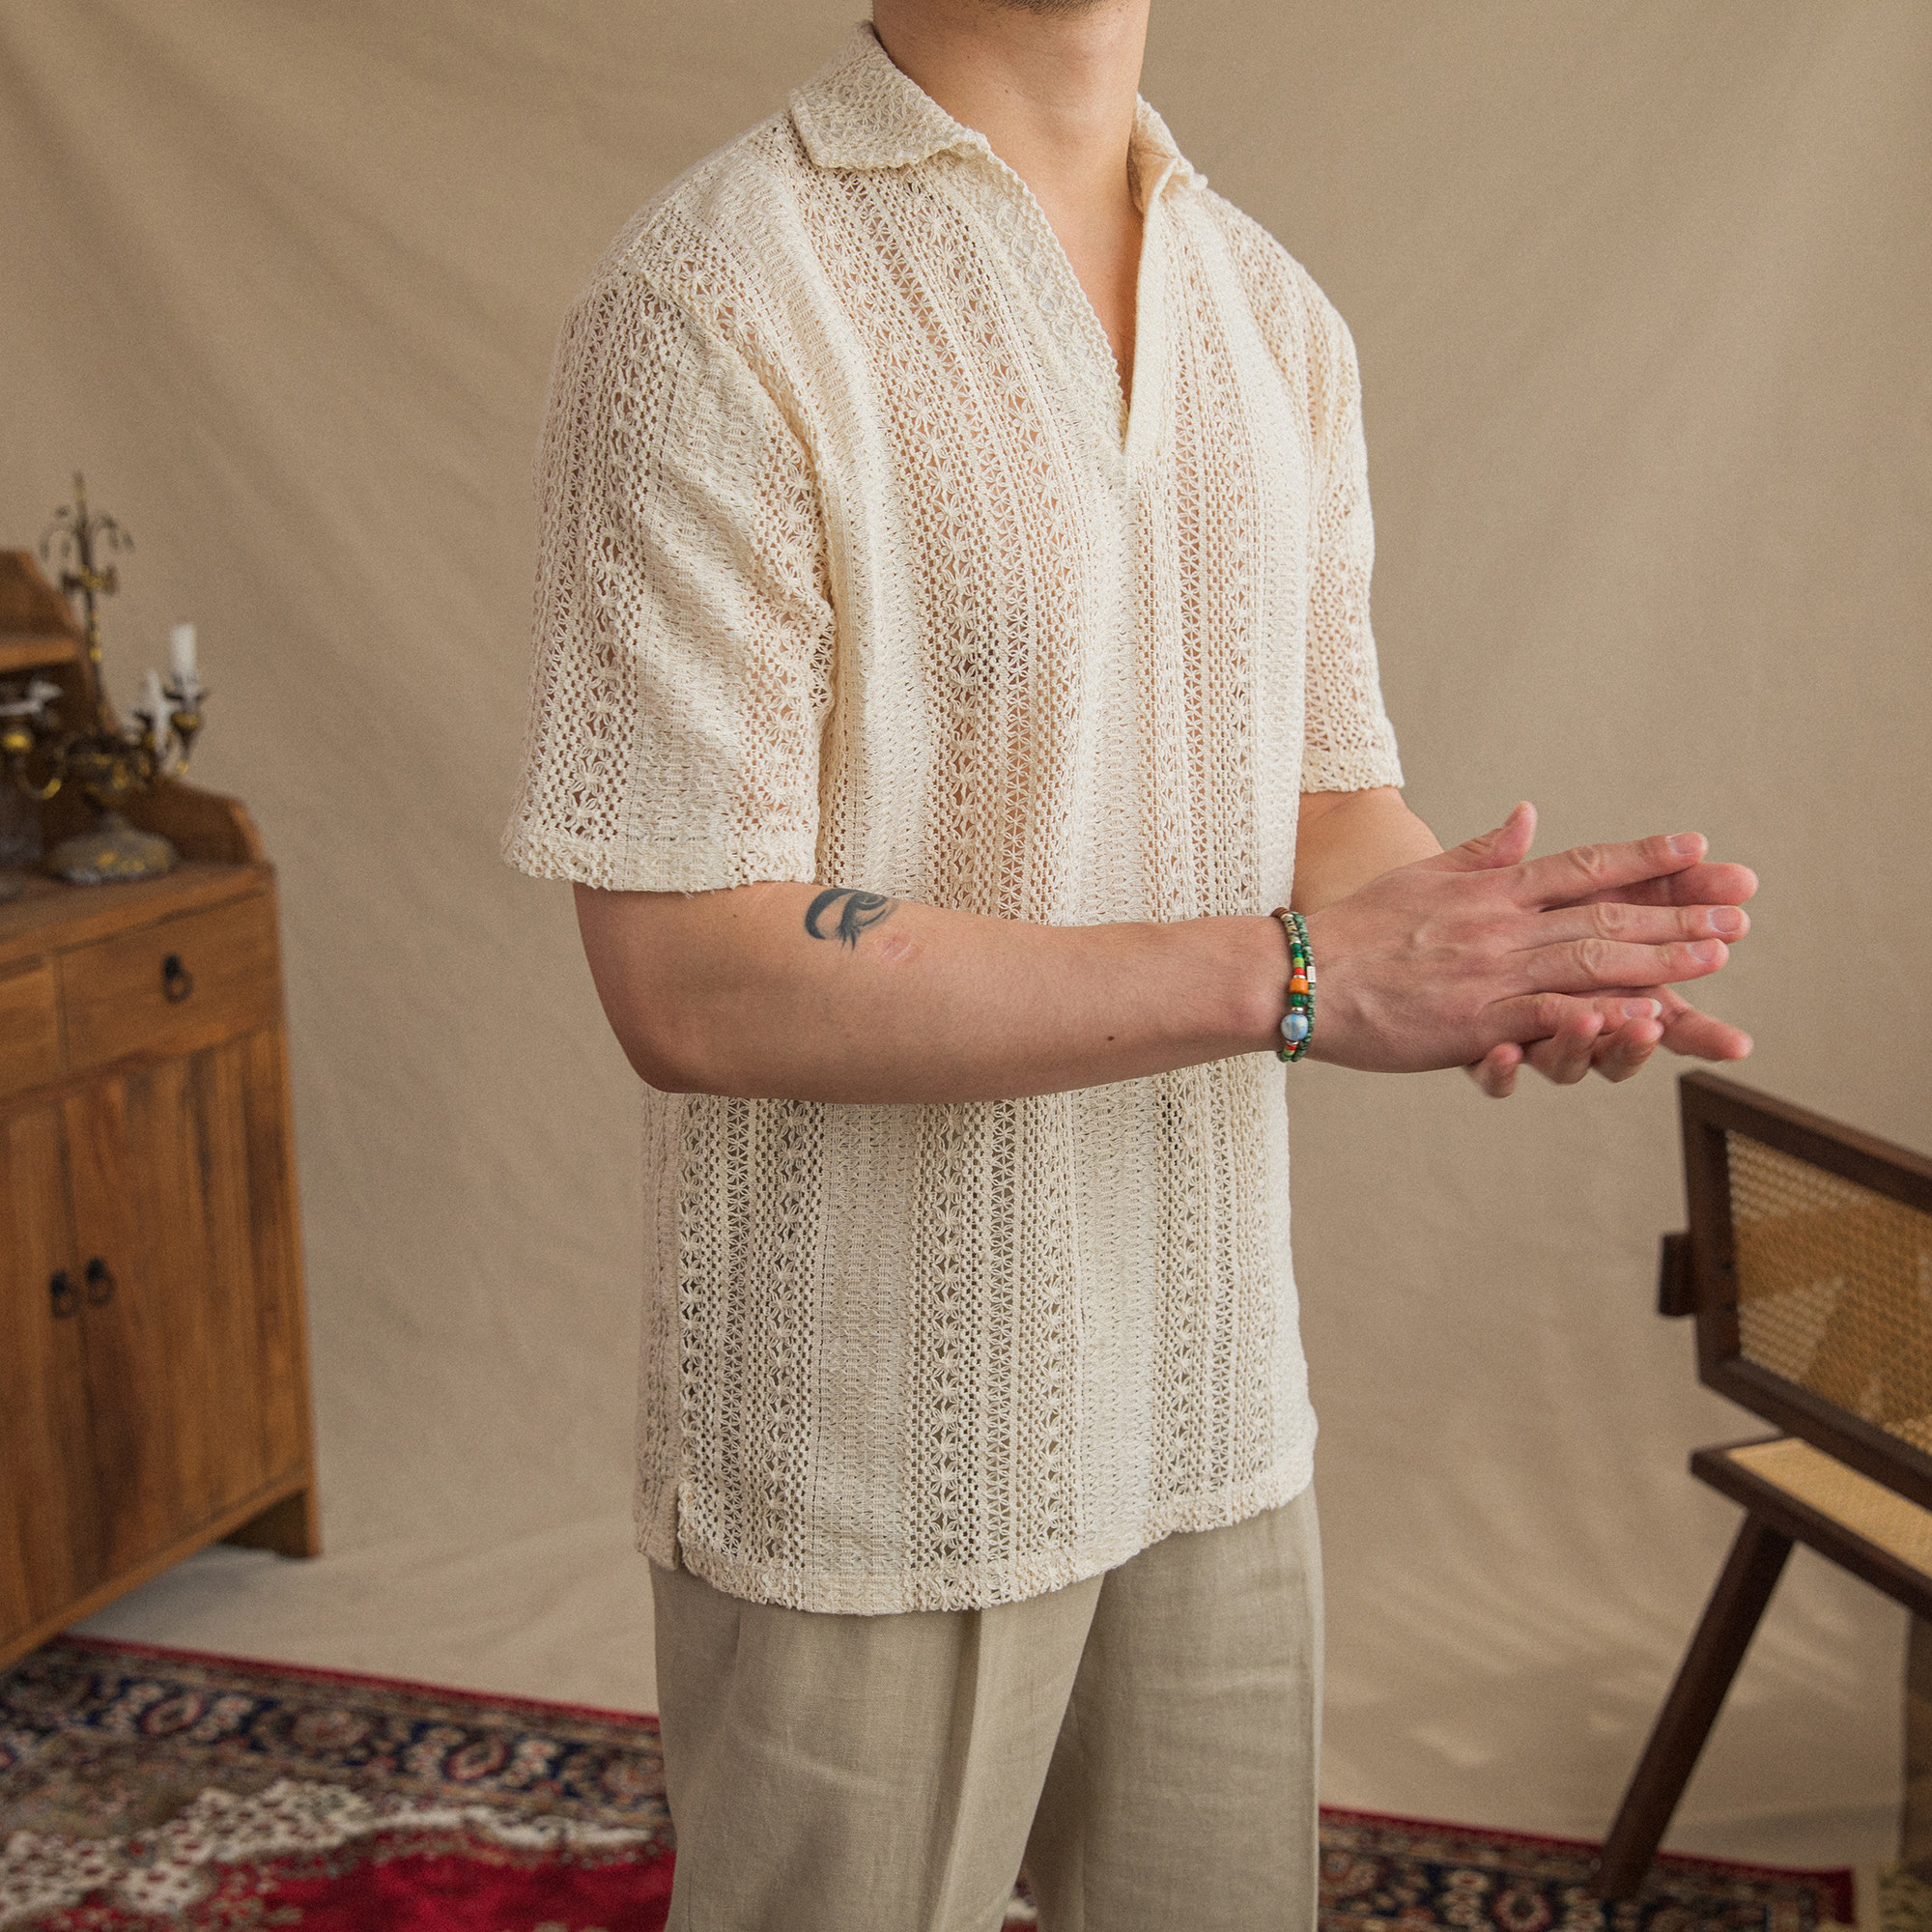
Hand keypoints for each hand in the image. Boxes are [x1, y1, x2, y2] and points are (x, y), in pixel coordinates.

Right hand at [1300, 802, 1751, 1077]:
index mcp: (1490, 890)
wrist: (1300, 977)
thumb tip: (1528, 815)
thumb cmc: (1354, 931)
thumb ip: (1482, 852)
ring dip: (1659, 959)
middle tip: (1737, 913)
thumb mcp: (1422, 876)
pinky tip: (1642, 1016)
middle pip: (1603, 913)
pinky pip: (1546, 1017)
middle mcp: (1499, 926)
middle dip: (1676, 914)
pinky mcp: (1473, 1023)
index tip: (1697, 848)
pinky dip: (1598, 1015)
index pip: (1581, 865)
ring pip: (1588, 960)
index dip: (1643, 857)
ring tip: (1715, 955)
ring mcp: (1489, 974)